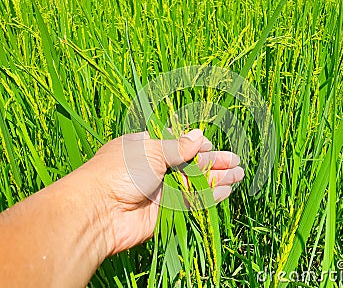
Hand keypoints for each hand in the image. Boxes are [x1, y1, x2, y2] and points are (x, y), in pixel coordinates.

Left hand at [79, 129, 243, 255]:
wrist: (99, 211)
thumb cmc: (120, 171)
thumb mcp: (150, 150)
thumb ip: (178, 146)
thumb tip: (199, 136)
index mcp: (147, 148)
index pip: (178, 144)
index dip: (196, 145)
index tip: (210, 145)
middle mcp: (155, 168)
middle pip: (190, 164)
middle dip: (213, 162)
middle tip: (236, 162)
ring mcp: (161, 191)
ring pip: (195, 183)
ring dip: (216, 179)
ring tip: (238, 174)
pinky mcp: (166, 212)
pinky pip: (192, 202)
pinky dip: (209, 197)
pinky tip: (226, 190)